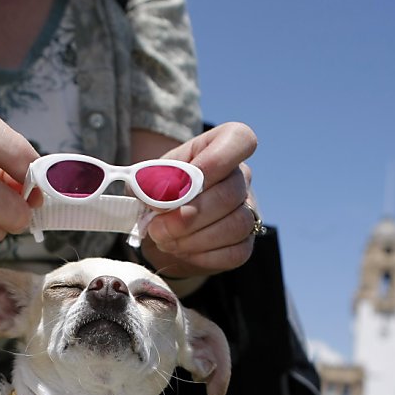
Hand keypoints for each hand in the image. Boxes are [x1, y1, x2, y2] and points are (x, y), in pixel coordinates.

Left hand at [140, 122, 258, 277]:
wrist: (161, 226)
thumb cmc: (157, 194)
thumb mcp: (146, 179)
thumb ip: (150, 181)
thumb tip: (158, 195)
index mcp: (220, 147)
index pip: (241, 139)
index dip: (215, 161)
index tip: (184, 180)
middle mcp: (241, 177)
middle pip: (231, 193)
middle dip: (189, 215)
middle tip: (157, 227)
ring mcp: (248, 211)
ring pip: (236, 224)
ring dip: (194, 238)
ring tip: (165, 239)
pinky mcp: (245, 243)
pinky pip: (235, 252)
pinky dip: (202, 255)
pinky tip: (181, 250)